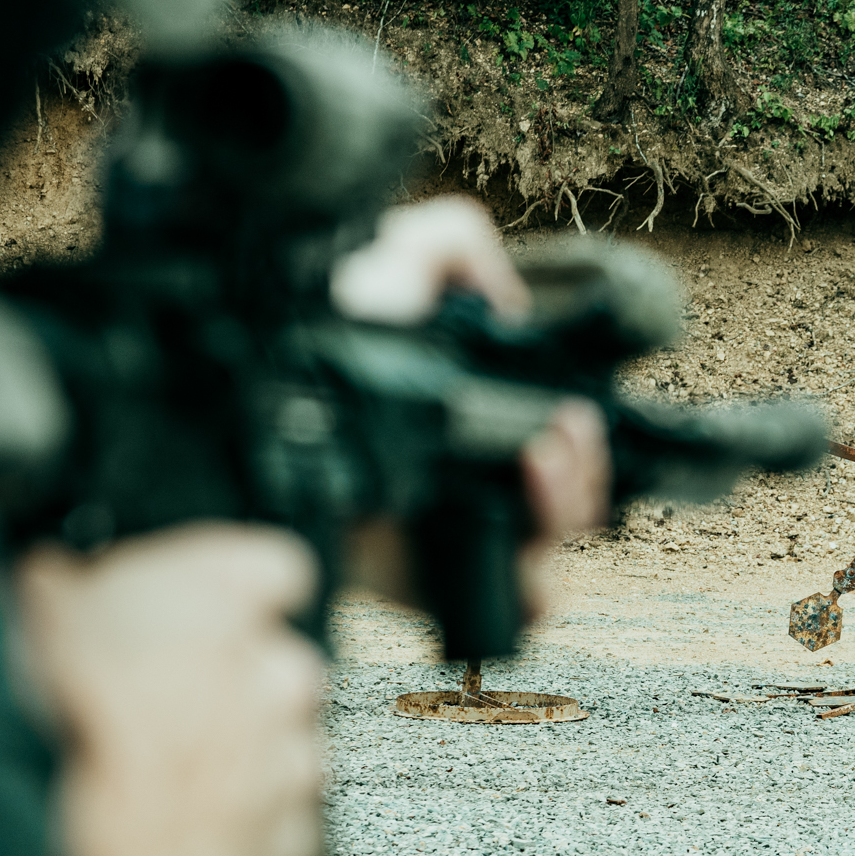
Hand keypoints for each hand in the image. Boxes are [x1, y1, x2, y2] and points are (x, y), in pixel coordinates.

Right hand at [11, 524, 326, 855]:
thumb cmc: (61, 731)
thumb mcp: (33, 622)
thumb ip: (65, 594)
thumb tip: (48, 583)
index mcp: (228, 589)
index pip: (274, 565)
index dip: (232, 589)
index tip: (198, 606)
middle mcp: (277, 666)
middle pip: (275, 660)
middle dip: (227, 684)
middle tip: (155, 707)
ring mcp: (292, 757)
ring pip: (279, 743)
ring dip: (232, 758)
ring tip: (155, 781)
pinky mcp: (290, 838)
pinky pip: (272, 820)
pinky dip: (233, 827)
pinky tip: (172, 833)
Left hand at [329, 195, 613, 622]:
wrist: (268, 405)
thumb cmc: (321, 335)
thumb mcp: (391, 257)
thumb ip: (455, 244)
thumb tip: (508, 301)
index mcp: (475, 423)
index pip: (562, 449)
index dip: (585, 443)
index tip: (574, 415)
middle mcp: (472, 485)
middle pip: (574, 504)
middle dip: (586, 471)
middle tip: (565, 435)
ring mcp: (455, 539)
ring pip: (555, 553)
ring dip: (568, 510)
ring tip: (542, 465)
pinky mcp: (430, 588)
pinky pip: (513, 611)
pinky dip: (534, 588)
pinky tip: (516, 543)